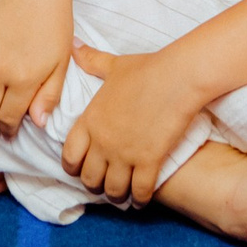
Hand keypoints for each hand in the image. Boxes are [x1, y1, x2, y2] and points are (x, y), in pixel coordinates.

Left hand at [62, 45, 208, 206]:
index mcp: (91, 120)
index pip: (69, 156)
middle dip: (95, 183)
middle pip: (89, 178)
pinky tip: (141, 200)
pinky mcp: (149, 161)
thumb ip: (91, 60)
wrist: (177, 77)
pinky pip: (140, 192)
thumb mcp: (113, 65)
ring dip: (116, 195)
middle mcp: (103, 142)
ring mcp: (125, 154)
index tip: (80, 167)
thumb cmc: (146, 69)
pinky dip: (139, 200)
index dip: (72, 166)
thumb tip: (75, 46)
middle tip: (103, 183)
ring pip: (113, 190)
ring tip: (122, 194)